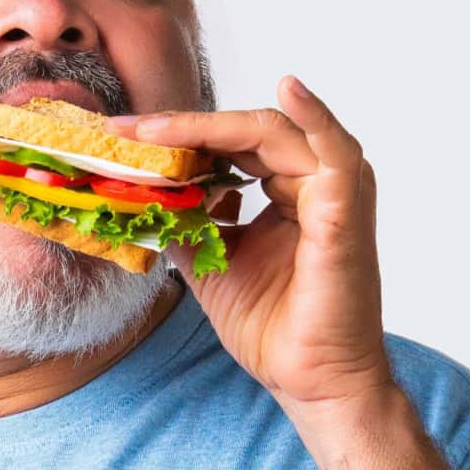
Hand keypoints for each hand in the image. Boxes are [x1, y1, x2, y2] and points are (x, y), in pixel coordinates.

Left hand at [107, 75, 392, 409]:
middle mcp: (312, 183)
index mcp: (285, 191)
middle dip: (180, 128)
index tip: (122, 139)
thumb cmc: (273, 327)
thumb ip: (185, 223)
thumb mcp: (210, 263)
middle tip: (124, 131)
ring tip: (156, 129)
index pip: (230, 145)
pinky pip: (334, 151)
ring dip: (210, 125)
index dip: (177, 137)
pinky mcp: (347, 209)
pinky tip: (287, 89)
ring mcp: (333, 192)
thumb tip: (141, 194)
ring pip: (272, 132)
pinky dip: (314, 115)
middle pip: (244, 132)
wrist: (309, 381)